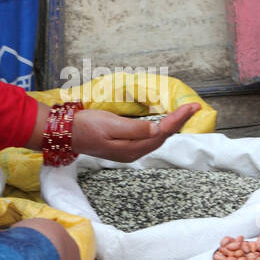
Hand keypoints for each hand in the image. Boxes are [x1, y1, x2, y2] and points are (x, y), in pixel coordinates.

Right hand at [68, 103, 200, 162]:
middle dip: (180, 121)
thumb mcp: (110, 124)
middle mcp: (134, 152)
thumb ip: (135, 129)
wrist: (66, 133)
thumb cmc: (86, 126)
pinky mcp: (125, 146)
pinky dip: (161, 127)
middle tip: (194, 107)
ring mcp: (129, 151)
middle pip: (163, 136)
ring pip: (158, 138)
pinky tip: (165, 120)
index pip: (162, 132)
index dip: (179, 119)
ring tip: (184, 113)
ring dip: (172, 125)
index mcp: (132, 148)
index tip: (192, 106)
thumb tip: (156, 129)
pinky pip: (149, 137)